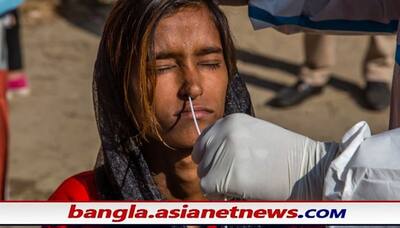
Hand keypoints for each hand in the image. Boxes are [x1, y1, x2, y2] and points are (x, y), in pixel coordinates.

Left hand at [192, 113, 337, 199]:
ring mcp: (224, 152)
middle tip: (233, 179)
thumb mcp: (255, 135)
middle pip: (201, 158)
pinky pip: (208, 189)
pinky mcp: (226, 174)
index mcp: (231, 121)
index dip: (209, 157)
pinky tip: (240, 193)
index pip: (204, 141)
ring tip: (242, 184)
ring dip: (217, 184)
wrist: (309, 169)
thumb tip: (209, 156)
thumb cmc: (285, 156)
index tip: (219, 168)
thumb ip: (231, 140)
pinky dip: (218, 195)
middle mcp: (224, 132)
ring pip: (204, 175)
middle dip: (213, 171)